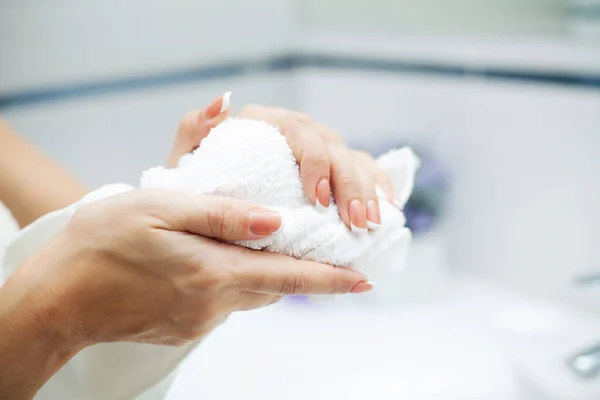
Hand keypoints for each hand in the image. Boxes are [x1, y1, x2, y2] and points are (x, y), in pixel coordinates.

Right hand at [1, 189, 368, 349]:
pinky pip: (223, 303)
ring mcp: (197, 319)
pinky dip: (232, 281)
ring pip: (249, 294)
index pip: (288, 277)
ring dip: (263, 274)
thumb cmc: (102, 243)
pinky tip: (213, 261)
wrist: (57, 296)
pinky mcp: (183, 326)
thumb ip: (221, 215)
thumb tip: (275, 221)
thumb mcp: (160, 209)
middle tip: (316, 250)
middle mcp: (212, 303)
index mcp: (212, 272)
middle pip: (272, 287)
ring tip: (264, 248)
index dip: (330, 280)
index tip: (363, 281)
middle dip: (298, 272)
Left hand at [167, 94, 398, 233]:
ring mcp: (316, 149)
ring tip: (370, 223)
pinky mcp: (332, 168)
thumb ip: (195, 132)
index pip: (296, 131)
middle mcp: (293, 131)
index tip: (318, 200)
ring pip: (351, 157)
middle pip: (331, 145)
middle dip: (348, 184)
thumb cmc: (197, 189)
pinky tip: (389, 208)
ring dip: (366, 189)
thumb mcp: (186, 164)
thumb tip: (224, 100)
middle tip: (355, 221)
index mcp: (263, 123)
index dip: (314, 162)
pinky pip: (364, 167)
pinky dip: (379, 185)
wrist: (207, 211)